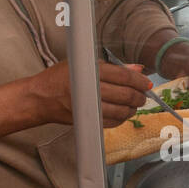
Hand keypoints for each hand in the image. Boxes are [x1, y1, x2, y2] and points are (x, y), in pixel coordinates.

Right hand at [28, 60, 151, 127]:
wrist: (41, 98)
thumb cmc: (60, 77)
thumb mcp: (86, 65)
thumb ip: (114, 68)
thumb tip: (137, 69)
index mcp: (90, 72)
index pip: (124, 77)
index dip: (139, 81)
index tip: (147, 83)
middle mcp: (90, 89)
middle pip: (126, 95)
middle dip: (139, 96)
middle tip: (143, 94)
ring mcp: (90, 107)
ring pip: (122, 111)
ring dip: (133, 108)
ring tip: (134, 104)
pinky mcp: (88, 121)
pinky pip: (113, 122)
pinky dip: (122, 118)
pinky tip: (123, 112)